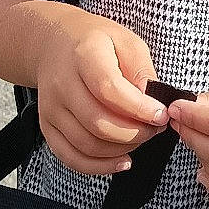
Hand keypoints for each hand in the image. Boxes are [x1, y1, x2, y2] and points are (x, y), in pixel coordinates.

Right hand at [35, 11, 168, 177]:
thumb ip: (141, 71)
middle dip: (135, 133)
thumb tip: (152, 104)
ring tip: (141, 138)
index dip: (139, 109)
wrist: (54, 43)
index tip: (161, 115)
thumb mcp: (126, 41)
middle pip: (97, 123)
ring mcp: (51, 108)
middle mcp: (61, 84)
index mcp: (83, 56)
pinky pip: (70, 156)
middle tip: (155, 128)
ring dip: (121, 149)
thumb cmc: (97, 42)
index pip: (109, 90)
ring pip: (87, 144)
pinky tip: (122, 161)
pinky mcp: (47, 126)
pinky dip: (99, 166)